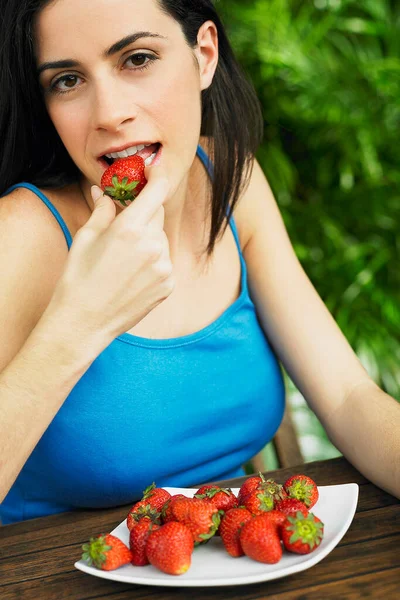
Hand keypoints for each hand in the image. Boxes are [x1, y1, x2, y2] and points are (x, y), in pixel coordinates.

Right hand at [49, 163, 174, 342]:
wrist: (84, 321)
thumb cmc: (79, 277)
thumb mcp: (86, 237)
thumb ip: (102, 210)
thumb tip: (104, 192)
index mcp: (130, 229)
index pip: (157, 191)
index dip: (157, 176)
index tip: (153, 170)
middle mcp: (152, 246)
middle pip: (157, 215)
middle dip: (144, 213)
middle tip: (125, 223)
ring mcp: (164, 267)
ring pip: (161, 240)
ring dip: (148, 240)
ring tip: (124, 259)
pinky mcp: (169, 285)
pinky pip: (165, 262)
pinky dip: (153, 261)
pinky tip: (132, 274)